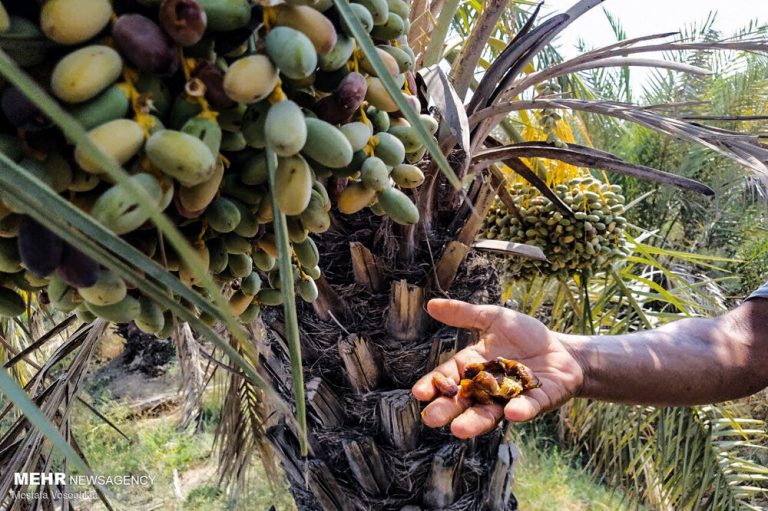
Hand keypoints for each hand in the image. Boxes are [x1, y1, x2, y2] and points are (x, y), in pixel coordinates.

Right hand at [412, 299, 583, 438]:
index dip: (434, 385)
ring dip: (475, 422)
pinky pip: (528, 407)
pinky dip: (520, 410)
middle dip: (448, 409)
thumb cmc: (525, 335)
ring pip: (490, 413)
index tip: (419, 393)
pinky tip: (510, 413)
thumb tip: (430, 305)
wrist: (563, 349)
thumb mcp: (493, 318)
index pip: (449, 377)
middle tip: (432, 419)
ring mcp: (512, 397)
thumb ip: (464, 314)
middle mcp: (489, 387)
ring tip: (459, 430)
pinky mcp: (538, 401)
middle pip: (465, 401)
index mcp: (475, 366)